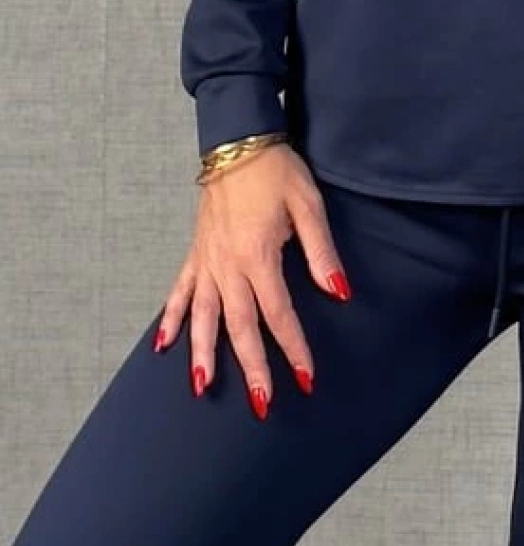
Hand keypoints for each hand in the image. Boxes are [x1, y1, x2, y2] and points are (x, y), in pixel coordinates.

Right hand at [152, 143, 352, 416]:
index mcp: (258, 255)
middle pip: (239, 326)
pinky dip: (169, 319)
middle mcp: (228, 265)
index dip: (293, 348)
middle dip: (251, 367)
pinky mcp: (195, 252)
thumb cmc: (277, 170)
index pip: (279, 313)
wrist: (238, 140)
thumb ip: (321, 252)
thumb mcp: (308, 205)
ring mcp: (207, 260)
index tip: (305, 379)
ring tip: (202, 389)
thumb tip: (339, 291)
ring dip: (203, 354)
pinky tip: (162, 346)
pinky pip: (179, 292)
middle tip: (261, 405)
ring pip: (202, 317)